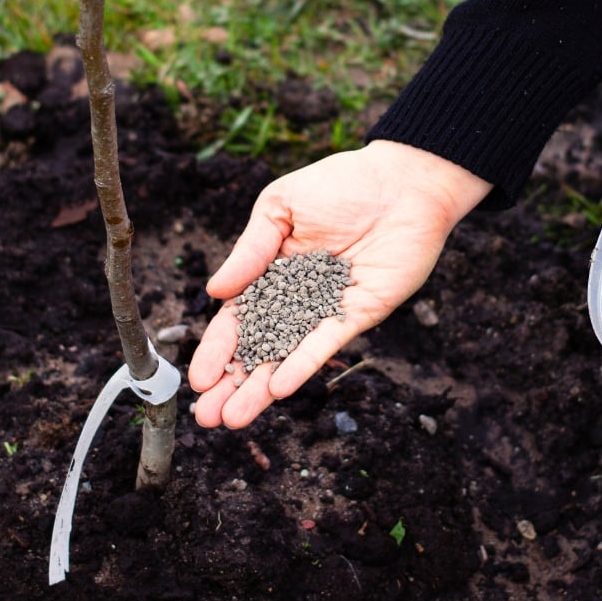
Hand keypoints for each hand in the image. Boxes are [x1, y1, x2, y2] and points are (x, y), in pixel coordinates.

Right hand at [189, 140, 492, 428]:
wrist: (403, 182)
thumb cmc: (340, 184)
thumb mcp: (280, 207)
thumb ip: (249, 251)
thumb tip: (214, 292)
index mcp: (272, 272)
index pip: (238, 319)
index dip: (218, 349)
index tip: (198, 379)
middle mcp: (297, 298)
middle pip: (259, 348)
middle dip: (233, 383)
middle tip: (208, 417)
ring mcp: (327, 309)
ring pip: (288, 356)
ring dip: (261, 389)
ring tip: (233, 419)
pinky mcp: (358, 313)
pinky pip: (326, 344)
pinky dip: (302, 365)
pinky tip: (279, 390)